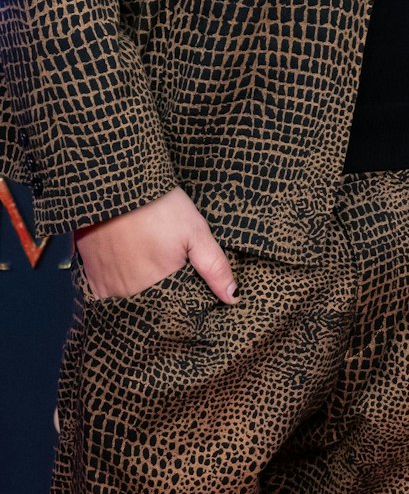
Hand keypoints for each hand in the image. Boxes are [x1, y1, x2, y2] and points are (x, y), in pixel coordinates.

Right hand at [74, 188, 236, 302]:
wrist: (119, 186)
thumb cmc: (161, 208)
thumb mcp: (196, 234)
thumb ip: (215, 268)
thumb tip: (233, 298)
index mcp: (158, 287)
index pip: (174, 306)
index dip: (182, 294)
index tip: (185, 277)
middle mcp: (129, 294)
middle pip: (150, 304)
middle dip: (161, 291)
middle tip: (162, 261)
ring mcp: (107, 289)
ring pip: (129, 299)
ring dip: (139, 287)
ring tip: (146, 259)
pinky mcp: (91, 279)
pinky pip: (107, 293)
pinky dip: (119, 282)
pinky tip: (128, 263)